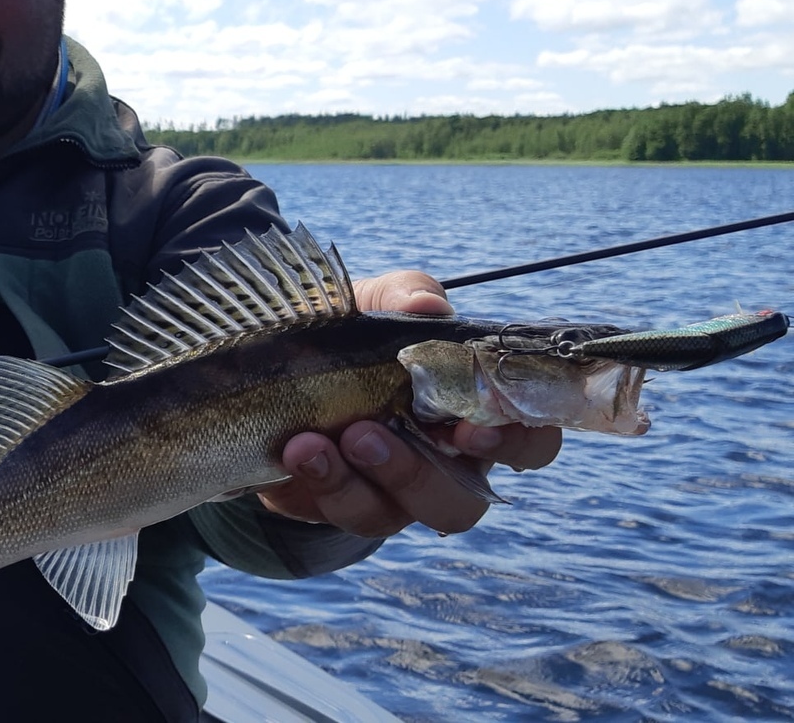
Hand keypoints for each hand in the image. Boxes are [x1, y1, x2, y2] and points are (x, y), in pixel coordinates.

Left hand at [257, 271, 562, 536]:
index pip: (531, 441)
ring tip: (325, 439)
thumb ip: (407, 295)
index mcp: (475, 410)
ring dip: (370, 478)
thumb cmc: (355, 336)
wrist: (278, 370)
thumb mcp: (375, 303)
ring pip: (409, 514)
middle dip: (421, 474)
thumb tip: (428, 307)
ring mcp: (403, 492)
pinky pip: (356, 513)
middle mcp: (450, 461)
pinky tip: (299, 449)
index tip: (471, 429)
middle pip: (468, 499)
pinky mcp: (356, 505)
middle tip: (373, 431)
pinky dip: (326, 480)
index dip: (515, 444)